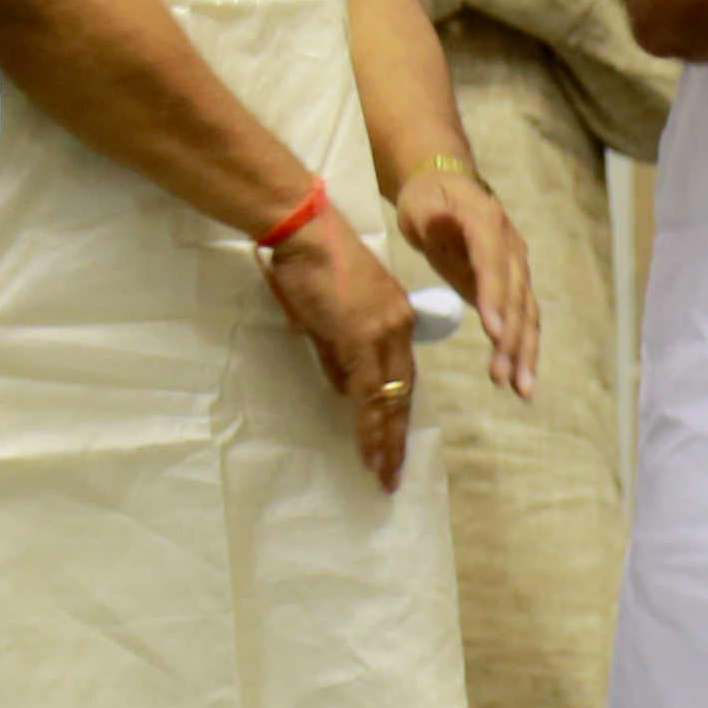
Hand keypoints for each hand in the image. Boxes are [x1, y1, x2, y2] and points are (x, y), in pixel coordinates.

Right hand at [259, 215, 424, 491]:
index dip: (396, 409)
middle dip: (395, 436)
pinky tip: (369, 451)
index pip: (400, 374)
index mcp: (395, 317)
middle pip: (402, 391)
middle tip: (392, 473)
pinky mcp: (362, 338)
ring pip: (389, 398)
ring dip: (384, 441)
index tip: (392, 440)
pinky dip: (371, 426)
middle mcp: (398, 327)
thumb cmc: (310, 263)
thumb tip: (344, 389)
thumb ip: (338, 351)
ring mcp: (383, 333)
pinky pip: (370, 393)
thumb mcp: (328, 313)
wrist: (305, 232)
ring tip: (382, 474)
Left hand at [396, 161, 539, 398]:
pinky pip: (524, 320)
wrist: (447, 188)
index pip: (492, 262)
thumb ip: (431, 217)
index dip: (495, 297)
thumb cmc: (429, 199)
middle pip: (516, 296)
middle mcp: (511, 247)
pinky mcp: (514, 287)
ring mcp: (517, 268)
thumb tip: (438, 223)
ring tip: (520, 389)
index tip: (493, 332)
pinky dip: (524, 350)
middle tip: (501, 376)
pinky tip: (522, 381)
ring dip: (524, 352)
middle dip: (510, 339)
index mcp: (487, 223)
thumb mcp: (421, 204)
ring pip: (527, 313)